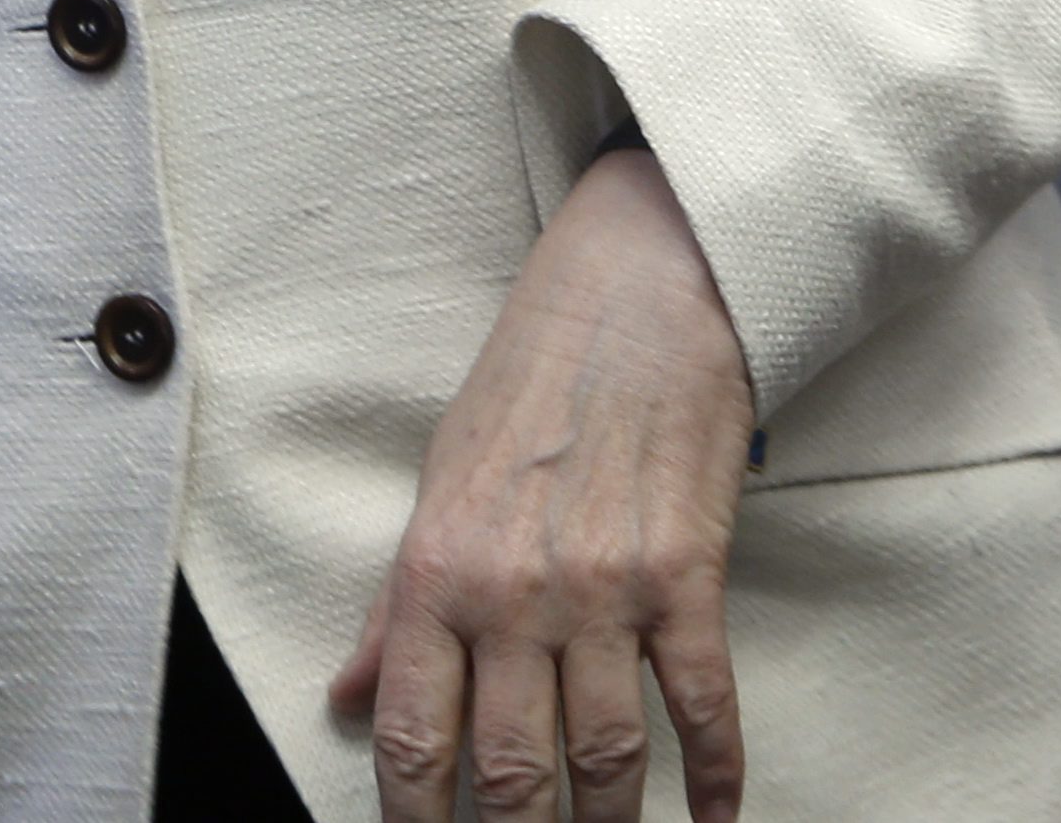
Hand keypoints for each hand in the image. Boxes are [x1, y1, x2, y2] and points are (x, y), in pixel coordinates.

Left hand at [330, 144, 756, 821]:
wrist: (635, 291)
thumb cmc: (530, 380)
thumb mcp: (438, 479)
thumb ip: (392, 603)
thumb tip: (345, 694)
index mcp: (437, 570)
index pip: (410, 737)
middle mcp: (513, 592)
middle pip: (510, 775)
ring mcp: (605, 588)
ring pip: (607, 761)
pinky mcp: (685, 573)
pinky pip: (701, 704)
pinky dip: (715, 777)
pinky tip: (714, 820)